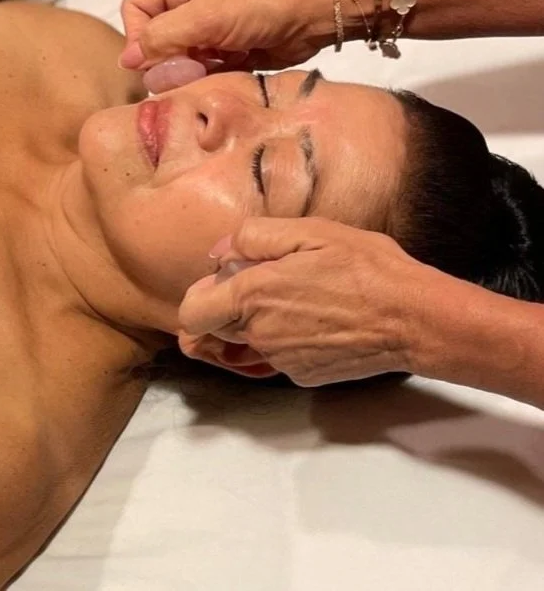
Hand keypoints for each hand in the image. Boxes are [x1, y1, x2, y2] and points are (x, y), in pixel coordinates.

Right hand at [119, 0, 332, 73]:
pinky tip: (223, 74)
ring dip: (187, 72)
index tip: (151, 63)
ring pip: (175, 60)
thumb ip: (162, 37)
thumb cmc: (262, 6)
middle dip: (165, 60)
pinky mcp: (222, 52)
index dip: (138, 38)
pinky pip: (198, 71)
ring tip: (209, 72)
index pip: (137, 10)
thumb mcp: (206, 16)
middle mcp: (188, 3)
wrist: (313, 17)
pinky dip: (204, 78)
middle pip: (154, 40)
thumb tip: (126, 61)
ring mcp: (206, 30)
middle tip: (187, 70)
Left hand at [177, 217, 439, 386]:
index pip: (192, 313)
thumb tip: (219, 253)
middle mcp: (259, 333)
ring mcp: (280, 360)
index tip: (224, 282)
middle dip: (232, 307)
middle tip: (271, 284)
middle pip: (218, 327)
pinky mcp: (302, 376)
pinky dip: (289, 339)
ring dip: (263, 322)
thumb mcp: (311, 231)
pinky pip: (279, 356)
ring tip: (305, 299)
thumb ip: (255, 237)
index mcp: (253, 295)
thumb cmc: (366, 269)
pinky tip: (321, 321)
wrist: (414, 319)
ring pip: (250, 341)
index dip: (201, 297)